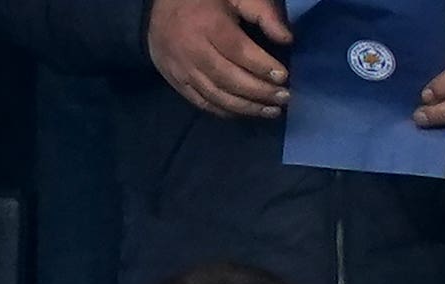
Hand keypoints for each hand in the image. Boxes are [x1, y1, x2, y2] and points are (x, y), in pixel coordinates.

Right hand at [147, 0, 291, 119]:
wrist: (158, 8)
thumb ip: (263, 12)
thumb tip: (287, 39)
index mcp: (208, 26)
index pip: (238, 51)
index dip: (262, 66)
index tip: (284, 77)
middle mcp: (193, 52)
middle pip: (228, 78)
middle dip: (258, 92)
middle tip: (283, 98)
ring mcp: (182, 70)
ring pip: (216, 96)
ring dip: (245, 107)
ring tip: (270, 111)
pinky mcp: (175, 82)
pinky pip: (200, 103)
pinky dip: (223, 111)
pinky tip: (243, 113)